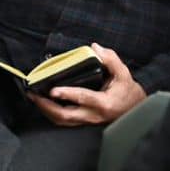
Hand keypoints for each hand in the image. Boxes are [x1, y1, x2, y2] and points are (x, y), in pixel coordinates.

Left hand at [28, 43, 146, 126]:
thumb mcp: (123, 74)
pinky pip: (64, 121)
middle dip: (47, 106)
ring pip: (62, 121)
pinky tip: (45, 104)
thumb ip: (110, 59)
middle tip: (34, 94)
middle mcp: (93, 115)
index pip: (83, 98)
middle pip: (65, 116)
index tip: (53, 89)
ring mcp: (87, 121)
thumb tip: (95, 48)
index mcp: (103, 103)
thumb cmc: (128, 92)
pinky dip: (52, 113)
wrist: (135, 109)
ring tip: (35, 98)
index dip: (67, 94)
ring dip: (46, 110)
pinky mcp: (84, 122)